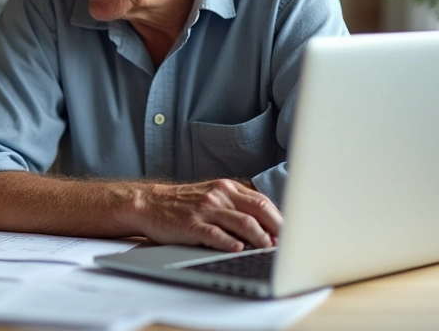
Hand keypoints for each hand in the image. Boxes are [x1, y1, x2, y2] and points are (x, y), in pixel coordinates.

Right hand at [130, 179, 282, 251]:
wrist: (148, 204)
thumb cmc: (182, 204)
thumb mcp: (211, 196)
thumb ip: (235, 206)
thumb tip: (265, 227)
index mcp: (226, 188)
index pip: (262, 201)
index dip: (279, 219)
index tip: (289, 234)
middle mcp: (219, 196)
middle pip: (258, 209)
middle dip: (277, 228)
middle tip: (286, 244)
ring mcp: (205, 210)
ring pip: (242, 222)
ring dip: (260, 238)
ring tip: (269, 250)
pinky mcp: (191, 225)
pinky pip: (216, 234)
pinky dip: (230, 243)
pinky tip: (239, 249)